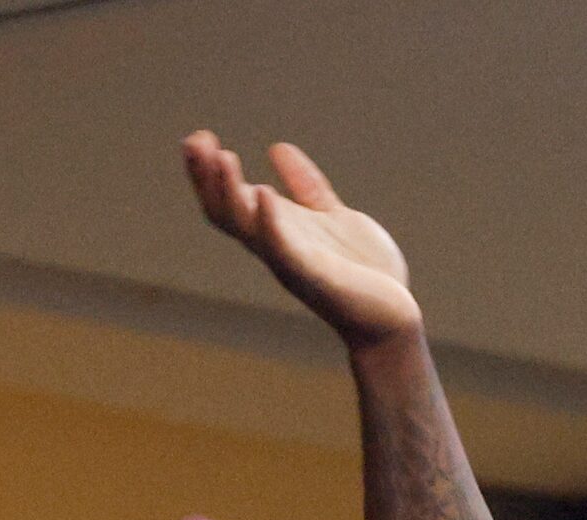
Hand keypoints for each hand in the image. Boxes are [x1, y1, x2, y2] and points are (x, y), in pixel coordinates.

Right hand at [183, 132, 421, 347]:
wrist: (393, 316)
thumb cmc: (363, 272)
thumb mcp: (331, 215)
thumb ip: (305, 187)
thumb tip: (276, 148)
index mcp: (276, 232)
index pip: (227, 201)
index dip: (209, 172)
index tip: (200, 137)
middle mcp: (274, 247)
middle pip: (224, 213)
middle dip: (206, 178)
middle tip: (193, 141)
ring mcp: (291, 262)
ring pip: (246, 228)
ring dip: (230, 193)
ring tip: (222, 156)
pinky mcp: (315, 275)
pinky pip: (284, 250)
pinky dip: (271, 222)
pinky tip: (264, 193)